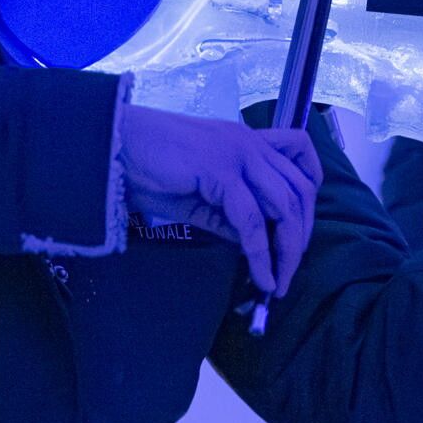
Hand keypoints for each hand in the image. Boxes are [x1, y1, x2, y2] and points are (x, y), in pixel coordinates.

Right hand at [117, 105, 324, 296]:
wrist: (113, 147)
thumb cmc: (146, 167)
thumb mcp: (197, 196)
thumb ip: (228, 215)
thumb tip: (253, 244)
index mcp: (245, 140)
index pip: (299, 155)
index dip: (309, 194)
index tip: (298, 231)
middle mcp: (249, 143)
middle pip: (299, 189)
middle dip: (301, 235)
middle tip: (289, 270)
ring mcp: (238, 154)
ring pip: (283, 206)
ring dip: (286, 251)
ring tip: (278, 282)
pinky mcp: (221, 171)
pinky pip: (251, 220)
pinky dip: (261, 255)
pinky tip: (261, 278)